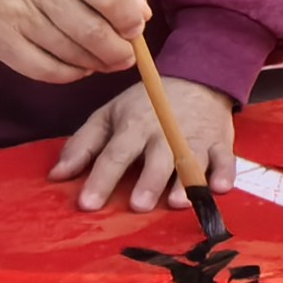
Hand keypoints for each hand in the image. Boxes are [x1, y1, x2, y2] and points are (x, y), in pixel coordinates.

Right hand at [0, 0, 148, 83]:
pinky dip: (69, 74)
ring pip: (70, 55)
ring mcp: (13, 17)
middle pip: (92, 32)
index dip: (131, 18)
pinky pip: (43, 70)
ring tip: (105, 60)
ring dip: (96, 64)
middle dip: (119, 51)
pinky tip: (78, 67)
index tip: (135, 26)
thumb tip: (141, 15)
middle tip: (127, 55)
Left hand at [56, 76, 237, 211]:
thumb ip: (83, 145)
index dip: (101, 179)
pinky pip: (226, 158)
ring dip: (186, 182)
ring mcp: (195, 137)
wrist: (196, 78)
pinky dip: (225, 173)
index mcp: (133, 126)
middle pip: (156, 159)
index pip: (114, 154)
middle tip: (139, 205)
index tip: (88, 204)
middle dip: (149, 181)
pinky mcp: (220, 142)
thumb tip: (56, 176)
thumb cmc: (146, 104)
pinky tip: (220, 188)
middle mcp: (164, 132)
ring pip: (192, 162)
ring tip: (178, 202)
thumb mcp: (110, 115)